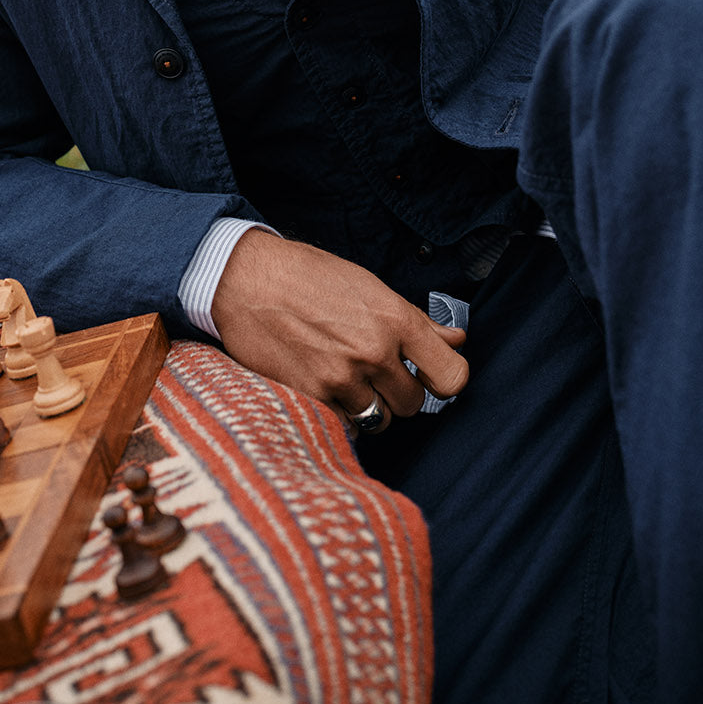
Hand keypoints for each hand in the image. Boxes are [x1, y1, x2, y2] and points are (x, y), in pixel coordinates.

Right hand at [210, 229, 467, 429]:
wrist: (245, 279)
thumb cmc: (308, 276)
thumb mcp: (369, 286)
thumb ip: (416, 321)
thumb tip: (457, 339)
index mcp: (394, 319)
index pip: (452, 375)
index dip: (445, 379)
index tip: (432, 376)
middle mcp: (373, 351)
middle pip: (414, 404)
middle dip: (399, 391)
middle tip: (377, 372)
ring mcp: (341, 378)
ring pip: (380, 420)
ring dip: (370, 406)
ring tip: (349, 380)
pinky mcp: (310, 397)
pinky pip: (344, 427)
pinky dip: (340, 416)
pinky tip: (326, 389)